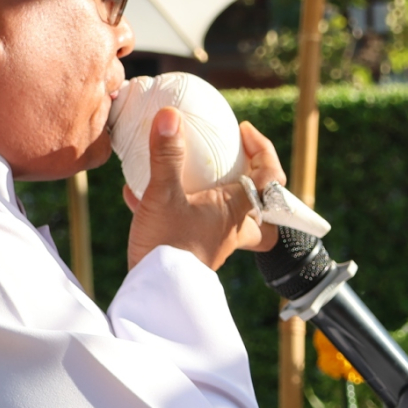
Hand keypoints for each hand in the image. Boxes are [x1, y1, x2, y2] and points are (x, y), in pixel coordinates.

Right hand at [123, 111, 287, 269]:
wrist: (154, 293)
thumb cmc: (168, 245)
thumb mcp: (163, 194)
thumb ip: (167, 154)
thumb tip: (169, 115)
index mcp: (236, 209)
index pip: (271, 175)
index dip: (264, 149)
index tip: (244, 131)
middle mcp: (232, 226)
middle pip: (262, 205)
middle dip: (255, 183)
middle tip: (235, 163)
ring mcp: (213, 241)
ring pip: (226, 217)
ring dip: (214, 194)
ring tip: (190, 174)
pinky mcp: (189, 252)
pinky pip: (186, 224)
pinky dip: (168, 207)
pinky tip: (135, 194)